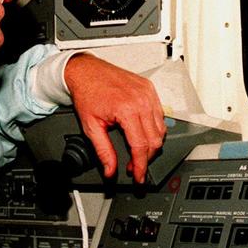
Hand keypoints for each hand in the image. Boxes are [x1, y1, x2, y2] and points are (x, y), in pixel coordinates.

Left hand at [65, 53, 165, 182]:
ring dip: (152, 144)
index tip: (138, 176)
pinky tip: (142, 132)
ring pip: (161, 129)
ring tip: (137, 150)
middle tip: (134, 166)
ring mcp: (148, 93)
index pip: (141, 146)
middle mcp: (141, 100)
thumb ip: (103, 151)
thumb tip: (110, 169)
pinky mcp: (150, 89)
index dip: (140, 166)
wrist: (86, 71)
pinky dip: (154, 128)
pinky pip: (160, 114)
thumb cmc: (87, 93)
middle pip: (155, 140)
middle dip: (146, 158)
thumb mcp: (91, 127)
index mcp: (127, 110)